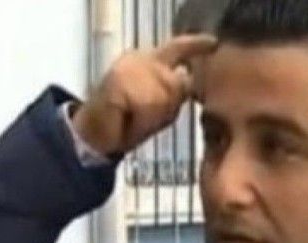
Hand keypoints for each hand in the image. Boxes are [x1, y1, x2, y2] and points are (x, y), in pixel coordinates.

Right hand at [73, 34, 216, 155]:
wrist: (94, 134)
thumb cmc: (127, 123)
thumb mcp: (159, 106)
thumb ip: (174, 91)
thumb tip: (189, 83)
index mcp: (149, 62)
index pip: (178, 48)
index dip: (196, 45)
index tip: (213, 43)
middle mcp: (140, 59)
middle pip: (177, 83)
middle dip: (168, 107)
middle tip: (144, 117)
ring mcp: (128, 68)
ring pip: (164, 96)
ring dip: (154, 115)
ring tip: (135, 118)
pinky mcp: (119, 82)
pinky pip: (147, 105)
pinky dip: (141, 119)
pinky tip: (127, 119)